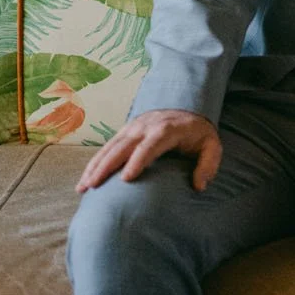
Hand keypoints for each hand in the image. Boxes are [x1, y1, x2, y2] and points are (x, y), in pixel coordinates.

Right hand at [75, 108, 221, 192]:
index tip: (126, 179)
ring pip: (110, 147)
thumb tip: (199, 186)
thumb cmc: (198, 133)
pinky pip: (107, 147)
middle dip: (106, 166)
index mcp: (166, 130)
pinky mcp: (125, 131)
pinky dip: (95, 162)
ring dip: (95, 166)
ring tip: (83, 187)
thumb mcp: (211, 146)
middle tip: (93, 186)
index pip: (149, 146)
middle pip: (122, 147)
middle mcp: (145, 127)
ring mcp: (132, 128)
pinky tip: (85, 179)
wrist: (186, 108)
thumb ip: (208, 164)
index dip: (137, 161)